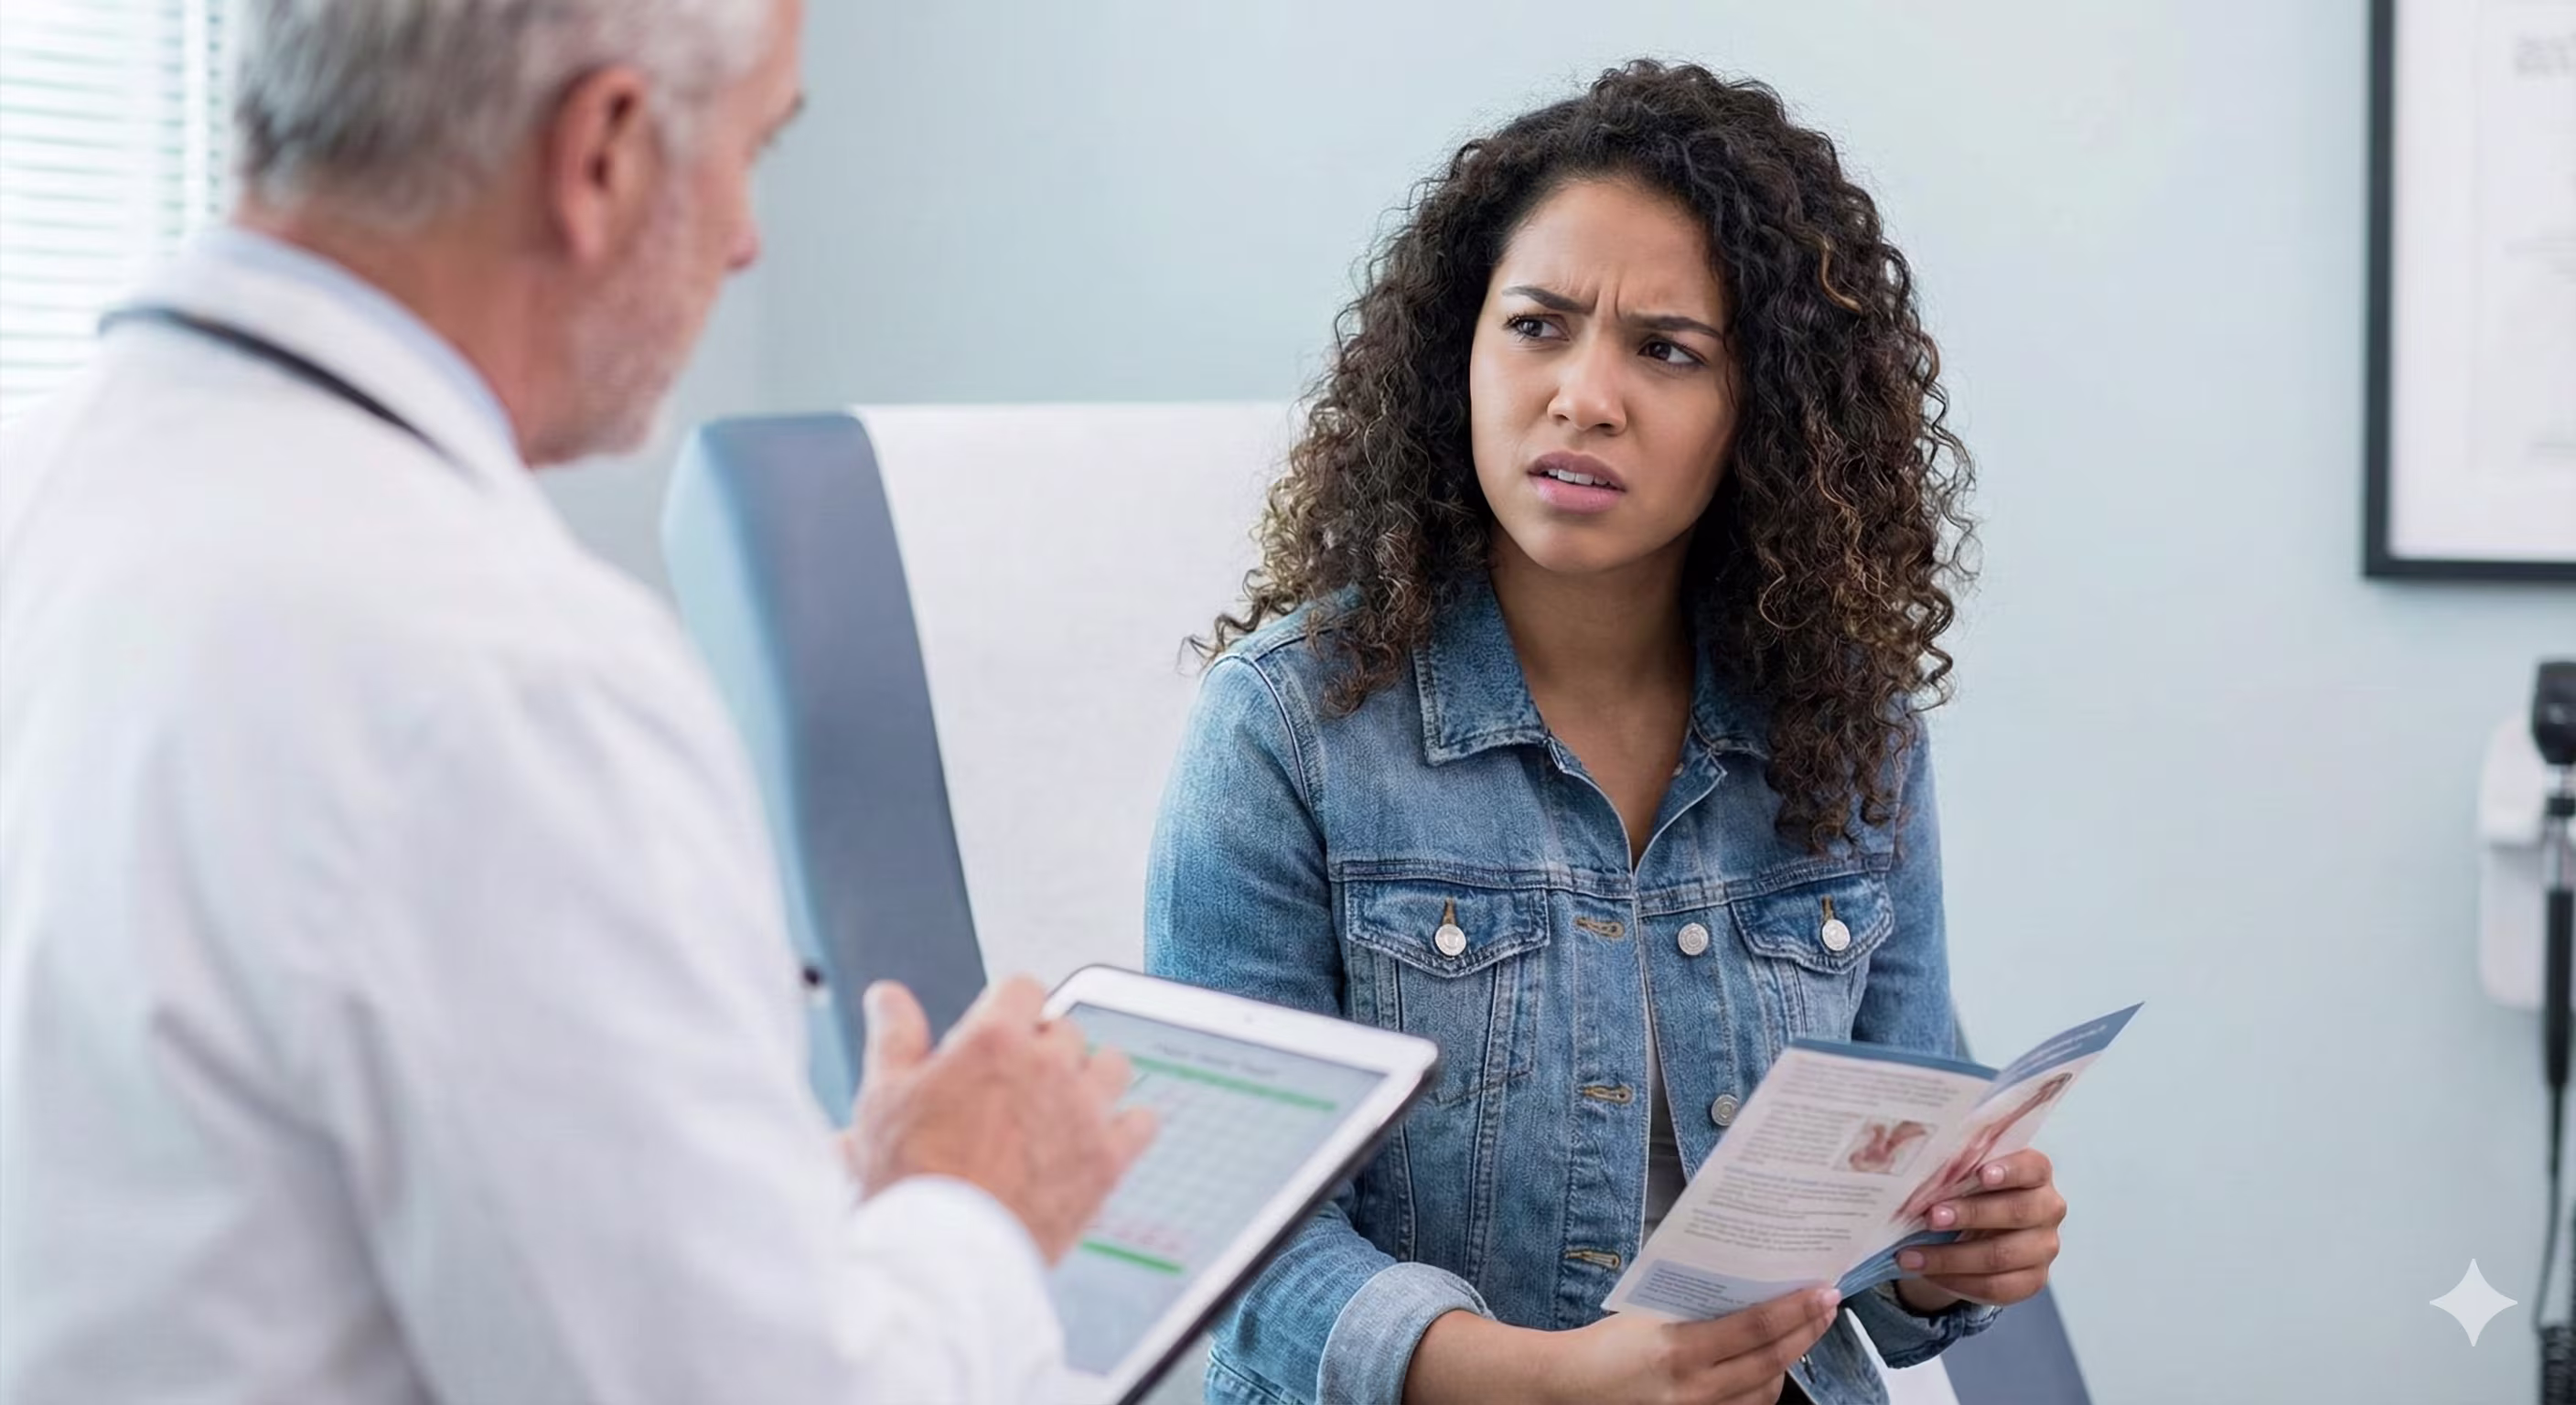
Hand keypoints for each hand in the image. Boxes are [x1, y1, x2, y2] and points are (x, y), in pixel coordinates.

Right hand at [840, 976, 1156, 1262]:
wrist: (944, 1255)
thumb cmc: (909, 1177)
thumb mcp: (883, 1097)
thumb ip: (895, 1036)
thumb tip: (888, 995)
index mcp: (995, 1039)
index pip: (1023, 987)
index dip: (1008, 1011)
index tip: (997, 1039)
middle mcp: (1049, 1065)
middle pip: (1065, 1029)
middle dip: (1042, 1050)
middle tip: (1015, 1089)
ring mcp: (1085, 1112)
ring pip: (1111, 1066)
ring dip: (1089, 1078)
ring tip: (1060, 1108)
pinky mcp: (1108, 1160)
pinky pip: (1143, 1121)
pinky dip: (1125, 1126)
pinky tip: (1098, 1139)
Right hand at [1541, 1292, 1841, 1404]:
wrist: (1571, 1389)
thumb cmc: (1606, 1347)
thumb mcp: (1649, 1315)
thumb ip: (1696, 1308)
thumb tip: (1746, 1287)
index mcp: (1679, 1350)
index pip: (1756, 1328)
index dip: (1795, 1310)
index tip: (1823, 1291)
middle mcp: (1695, 1390)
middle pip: (1771, 1361)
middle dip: (1807, 1331)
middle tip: (1828, 1306)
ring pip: (1766, 1391)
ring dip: (1791, 1360)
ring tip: (1804, 1332)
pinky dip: (1765, 1386)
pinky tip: (1770, 1366)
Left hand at [1893, 1148, 2063, 1310]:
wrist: (1979, 1230)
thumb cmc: (1970, 1192)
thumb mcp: (1965, 1177)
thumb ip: (1954, 1174)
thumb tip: (1915, 1180)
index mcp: (2036, 1173)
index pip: (2032, 1167)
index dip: (2009, 1171)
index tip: (1981, 1174)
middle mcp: (2048, 1208)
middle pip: (2017, 1212)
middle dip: (1970, 1215)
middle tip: (1931, 1217)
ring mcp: (2045, 1246)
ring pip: (2002, 1256)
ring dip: (1951, 1258)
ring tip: (1911, 1256)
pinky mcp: (2034, 1279)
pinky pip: (1997, 1287)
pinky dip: (1958, 1282)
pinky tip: (1930, 1275)